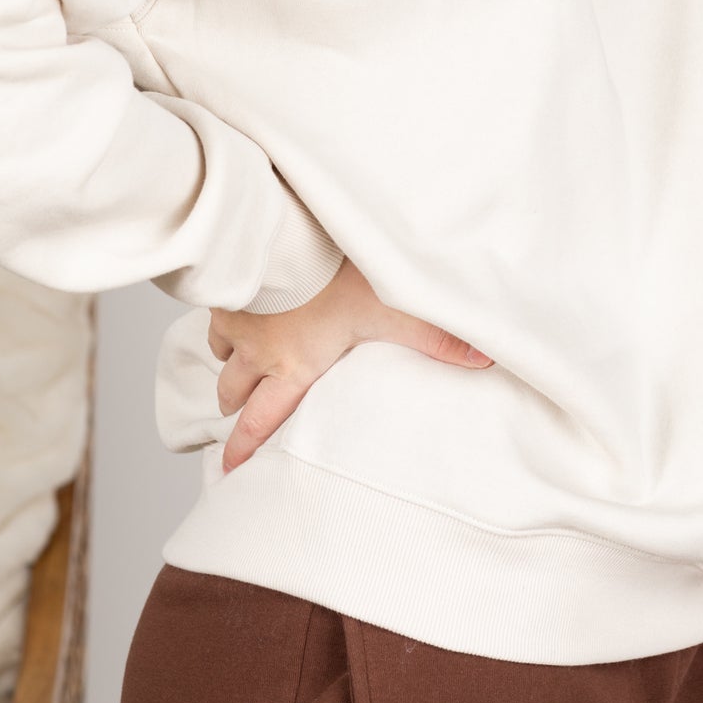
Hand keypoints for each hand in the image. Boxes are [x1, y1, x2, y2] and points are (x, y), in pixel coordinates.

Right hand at [208, 256, 494, 474]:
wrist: (288, 233)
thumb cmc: (337, 275)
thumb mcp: (394, 310)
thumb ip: (437, 338)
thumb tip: (485, 358)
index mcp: (294, 366)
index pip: (262, 420)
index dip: (244, 449)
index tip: (231, 469)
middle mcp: (258, 350)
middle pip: (232, 391)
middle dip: (234, 404)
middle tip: (235, 412)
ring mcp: (237, 318)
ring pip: (221, 351)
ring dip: (229, 359)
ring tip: (236, 360)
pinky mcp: (228, 286)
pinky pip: (217, 313)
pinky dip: (225, 317)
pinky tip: (237, 306)